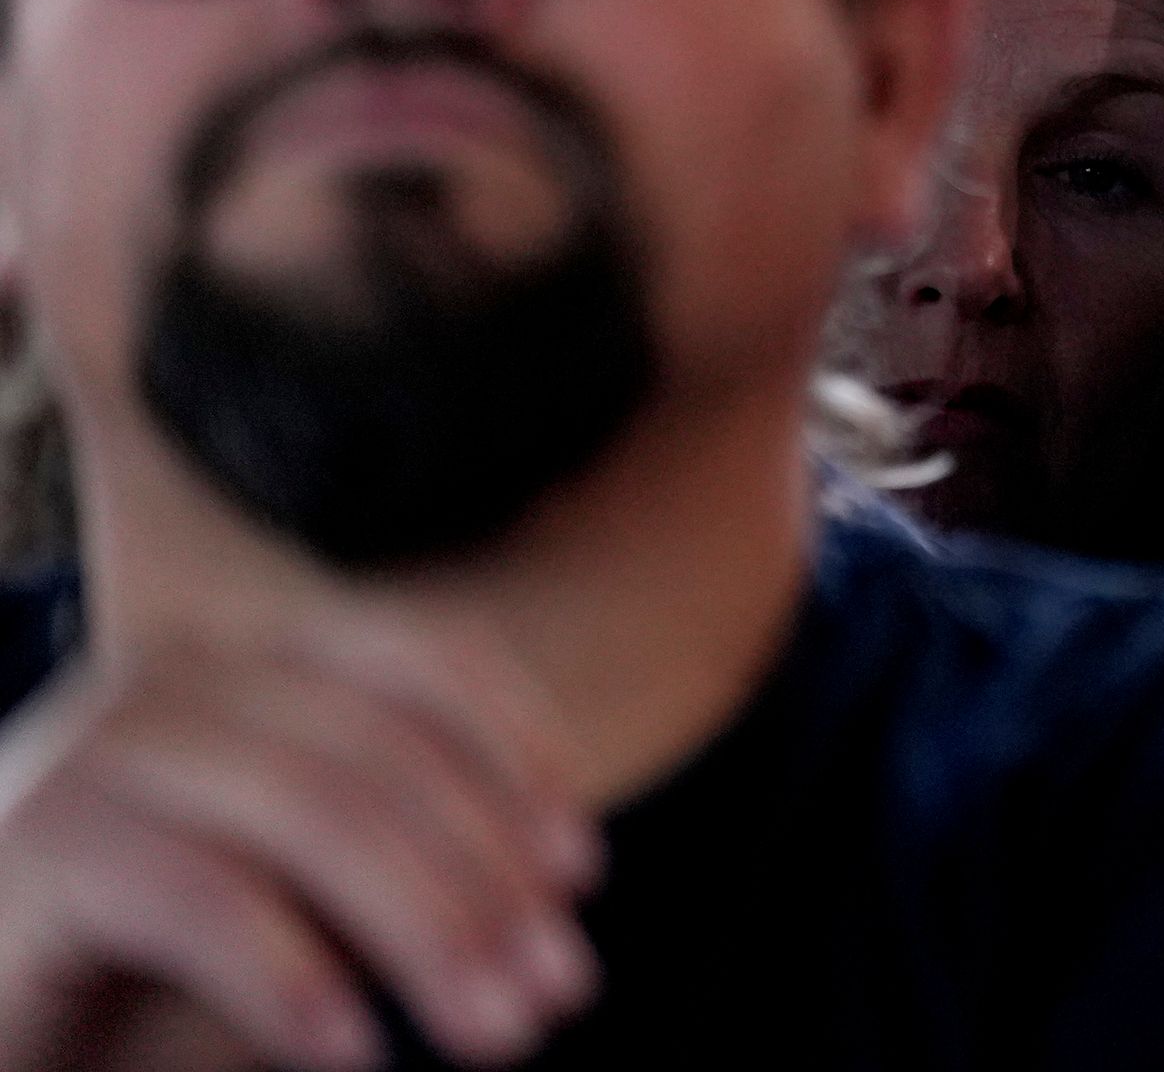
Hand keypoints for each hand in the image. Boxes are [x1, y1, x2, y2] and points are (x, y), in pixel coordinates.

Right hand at [0, 620, 603, 1070]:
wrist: (2, 1040)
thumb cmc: (134, 982)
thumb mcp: (296, 903)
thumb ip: (394, 865)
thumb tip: (546, 894)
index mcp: (241, 668)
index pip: (419, 658)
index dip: (518, 749)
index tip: (579, 870)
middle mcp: (165, 686)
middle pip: (379, 749)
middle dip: (488, 874)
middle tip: (558, 989)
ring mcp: (91, 758)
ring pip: (310, 811)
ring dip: (425, 927)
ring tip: (490, 1027)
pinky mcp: (34, 852)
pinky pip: (201, 896)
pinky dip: (293, 976)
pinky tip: (352, 1053)